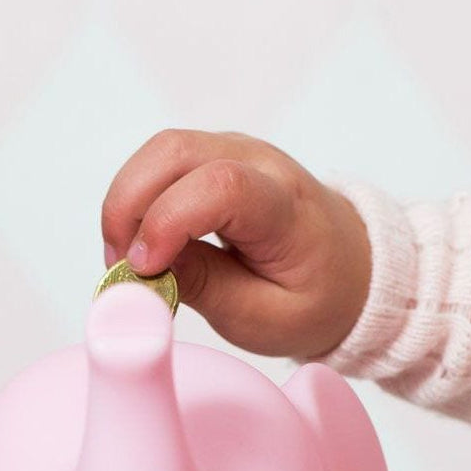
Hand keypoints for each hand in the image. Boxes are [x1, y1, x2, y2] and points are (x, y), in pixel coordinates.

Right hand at [101, 129, 370, 358]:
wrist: (351, 273)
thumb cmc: (313, 300)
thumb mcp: (263, 318)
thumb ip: (206, 288)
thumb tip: (144, 267)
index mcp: (286, 208)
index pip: (220, 186)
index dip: (168, 220)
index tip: (144, 269)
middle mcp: (262, 163)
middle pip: (174, 151)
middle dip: (127, 207)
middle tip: (119, 267)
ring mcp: (237, 152)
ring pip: (160, 151)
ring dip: (126, 203)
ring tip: (126, 260)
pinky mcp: (217, 157)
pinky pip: (163, 163)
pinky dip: (138, 199)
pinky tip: (141, 244)